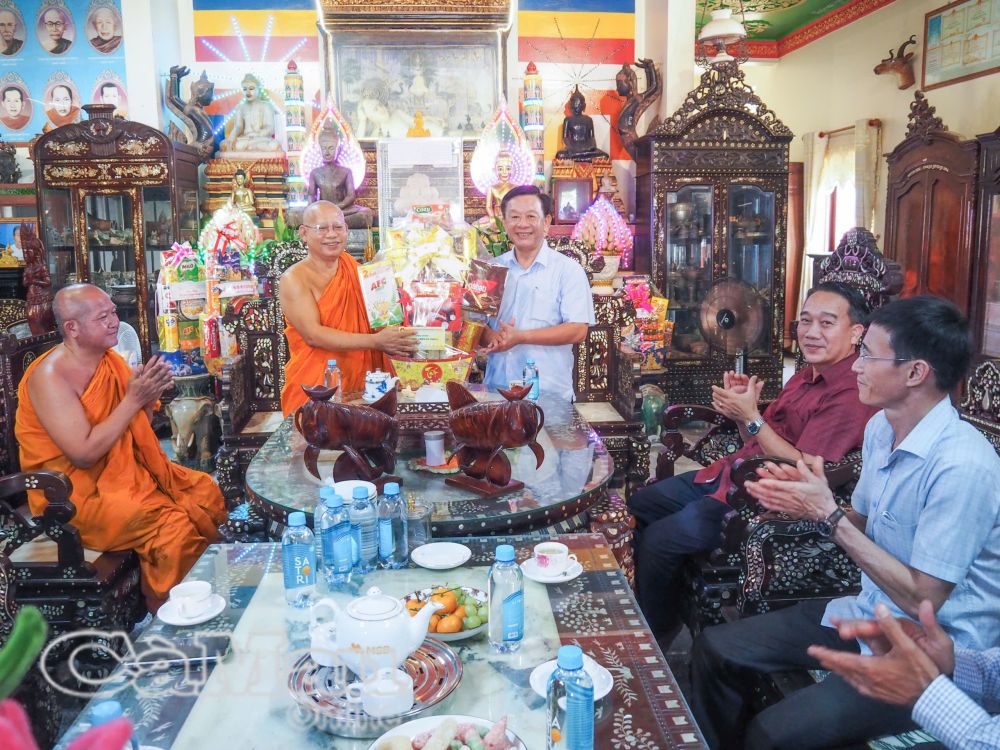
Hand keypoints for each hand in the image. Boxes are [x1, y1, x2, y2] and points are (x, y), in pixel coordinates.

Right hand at [124, 356, 172, 409]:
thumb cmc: (132, 390)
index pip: (152, 371)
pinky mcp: (156, 392)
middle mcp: (150, 382)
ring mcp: (153, 388)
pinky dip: (168, 384)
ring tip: (172, 371)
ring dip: (168, 376)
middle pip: (159, 374)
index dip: (157, 366)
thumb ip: (136, 372)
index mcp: (144, 379)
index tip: (162, 362)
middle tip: (170, 365)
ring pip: (162, 380)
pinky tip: (172, 381)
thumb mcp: (131, 380)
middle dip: (165, 369)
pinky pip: (163, 387)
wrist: (134, 401)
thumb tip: (140, 365)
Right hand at [373, 326, 418, 356]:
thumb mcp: (389, 329)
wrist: (376, 342)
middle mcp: (397, 341)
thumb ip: (396, 328)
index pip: (405, 333)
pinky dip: (405, 354)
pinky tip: (409, 354)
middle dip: (414, 342)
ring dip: (412, 349)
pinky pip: (400, 353)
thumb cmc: (382, 334)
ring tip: (417, 349)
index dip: (411, 333)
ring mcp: (395, 347)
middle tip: (419, 341)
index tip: (417, 332)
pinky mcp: (393, 351)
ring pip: (405, 348)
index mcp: (396, 335)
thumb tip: (403, 327)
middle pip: (407, 341)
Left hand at [484, 318, 520, 353]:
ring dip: (491, 350)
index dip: (491, 348)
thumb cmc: (514, 332)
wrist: (521, 337)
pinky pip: (499, 350)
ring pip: (497, 350)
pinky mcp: (506, 348)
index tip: (487, 348)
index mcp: (505, 342)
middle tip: (483, 351)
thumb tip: (500, 320)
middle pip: (495, 350)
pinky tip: (490, 350)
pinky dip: (495, 350)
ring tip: (484, 351)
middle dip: (489, 350)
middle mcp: (505, 347)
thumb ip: (503, 325)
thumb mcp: (508, 328)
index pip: (496, 346)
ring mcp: (505, 348)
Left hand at [711, 375, 763, 422]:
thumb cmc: (750, 406)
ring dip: (714, 398)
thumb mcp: (751, 394)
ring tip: (714, 395)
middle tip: (714, 390)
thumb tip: (754, 376)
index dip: (716, 388)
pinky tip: (713, 403)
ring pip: (716, 402)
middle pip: (717, 396)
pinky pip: (717, 409)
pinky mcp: (726, 413)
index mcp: (732, 397)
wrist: (750, 418)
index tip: (713, 386)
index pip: (721, 391)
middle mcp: (727, 403)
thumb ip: (752, 384)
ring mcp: (726, 408)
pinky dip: (714, 405)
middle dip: (715, 392)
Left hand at [745, 455, 837, 520]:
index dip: (769, 483)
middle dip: (757, 488)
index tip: (759, 481)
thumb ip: (810, 470)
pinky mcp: (788, 511)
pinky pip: (775, 507)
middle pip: (771, 493)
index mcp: (796, 489)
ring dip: (759, 495)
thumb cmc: (823, 495)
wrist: (826, 513)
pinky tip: (759, 502)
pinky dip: (767, 505)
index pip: (780, 486)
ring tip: (749, 491)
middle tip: (746, 484)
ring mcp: (788, 505)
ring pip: (770, 500)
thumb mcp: (819, 480)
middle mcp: (790, 497)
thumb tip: (800, 461)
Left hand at [807, 602, 946, 706]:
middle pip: (843, 669)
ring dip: (838, 669)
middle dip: (829, 660)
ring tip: (829, 663)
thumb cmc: (922, 671)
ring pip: (850, 678)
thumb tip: (879, 607)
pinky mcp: (881, 696)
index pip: (842, 659)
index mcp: (871, 667)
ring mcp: (874, 690)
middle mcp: (868, 680)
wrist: (934, 699)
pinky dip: (850, 678)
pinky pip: (859, 686)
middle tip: (816, 654)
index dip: (827, 654)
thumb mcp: (908, 646)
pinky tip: (851, 678)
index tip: (812, 650)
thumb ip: (892, 626)